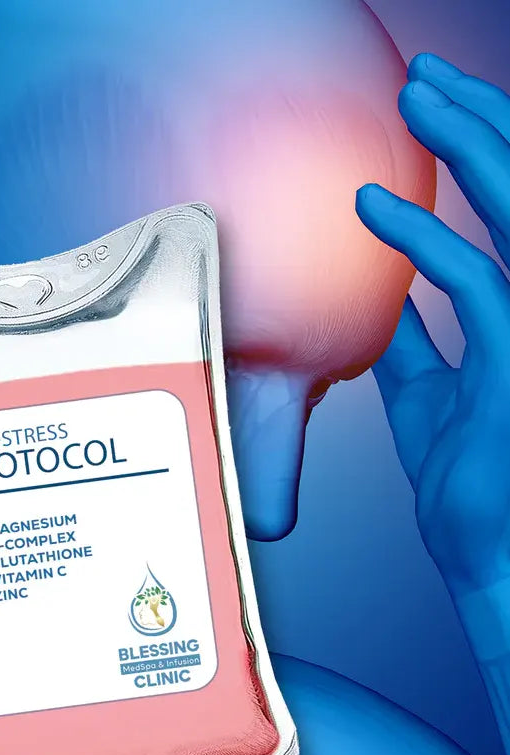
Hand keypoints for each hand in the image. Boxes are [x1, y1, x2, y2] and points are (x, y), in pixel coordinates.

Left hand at [356, 53, 509, 597]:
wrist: (494, 563)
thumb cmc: (475, 492)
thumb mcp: (432, 402)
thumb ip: (413, 346)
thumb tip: (378, 308)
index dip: (480, 153)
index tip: (430, 114)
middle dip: (479, 123)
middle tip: (423, 79)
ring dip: (469, 147)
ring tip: (417, 97)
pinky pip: (477, 283)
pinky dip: (423, 241)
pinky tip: (372, 207)